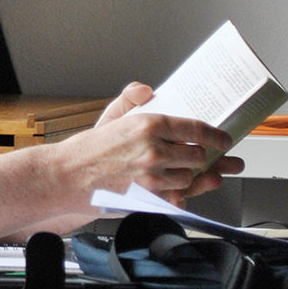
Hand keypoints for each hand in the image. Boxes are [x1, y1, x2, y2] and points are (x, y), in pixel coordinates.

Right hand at [65, 82, 242, 203]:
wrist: (64, 177)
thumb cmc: (85, 151)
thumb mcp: (108, 117)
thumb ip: (130, 99)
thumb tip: (146, 90)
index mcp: (148, 125)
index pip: (197, 129)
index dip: (217, 136)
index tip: (223, 140)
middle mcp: (154, 150)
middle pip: (199, 155)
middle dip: (202, 157)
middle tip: (199, 157)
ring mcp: (152, 177)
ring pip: (189, 178)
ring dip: (187, 176)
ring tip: (175, 172)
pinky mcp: (148, 198)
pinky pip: (177, 198)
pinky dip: (177, 195)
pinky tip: (169, 189)